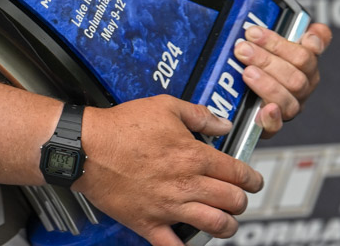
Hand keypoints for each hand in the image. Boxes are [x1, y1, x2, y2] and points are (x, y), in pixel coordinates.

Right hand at [75, 96, 263, 245]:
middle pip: (233, 201)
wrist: (87, 148)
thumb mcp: (164, 106)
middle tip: (238, 198)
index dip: (252, 178)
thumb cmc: (121, 127)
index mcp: (193, 155)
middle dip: (241, 201)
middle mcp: (186, 183)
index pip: (238, 173)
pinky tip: (191, 241)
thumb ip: (199, 114)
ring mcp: (168, 206)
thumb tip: (222, 122)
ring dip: (226, 225)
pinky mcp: (148, 223)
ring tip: (225, 221)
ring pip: (215, 226)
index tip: (252, 180)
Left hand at [233, 22, 331, 137]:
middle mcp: (301, 87)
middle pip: (295, 75)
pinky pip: (276, 126)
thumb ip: (293, 30)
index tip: (277, 35)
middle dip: (267, 59)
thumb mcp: (273, 43)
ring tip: (247, 72)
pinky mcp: (271, 125)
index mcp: (305, 65)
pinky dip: (272, 118)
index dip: (296, 44)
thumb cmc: (260, 63)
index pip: (306, 53)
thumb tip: (315, 30)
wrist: (241, 98)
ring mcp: (288, 106)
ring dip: (266, 83)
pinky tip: (265, 109)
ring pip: (288, 98)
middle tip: (243, 48)